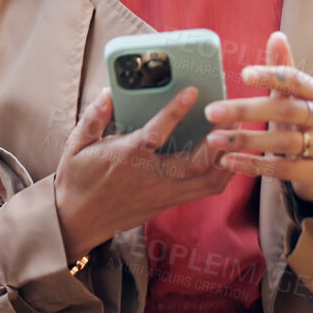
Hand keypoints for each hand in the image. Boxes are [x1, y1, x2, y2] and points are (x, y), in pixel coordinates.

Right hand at [53, 88, 233, 261]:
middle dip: (219, 139)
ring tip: (236, 134)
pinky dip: (221, 174)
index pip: (156, 132)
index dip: (175, 111)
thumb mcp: (76, 145)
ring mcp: (163, 193)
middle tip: (231, 114)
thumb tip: (107, 93)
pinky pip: (204, 190)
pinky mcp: (168, 203)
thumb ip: (93, 118)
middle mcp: (151, 177)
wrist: (77, 220)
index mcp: (127, 157)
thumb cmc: (77, 179)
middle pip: (196, 163)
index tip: (193, 92)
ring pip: (208, 181)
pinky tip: (227, 157)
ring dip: (226, 158)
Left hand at [204, 31, 312, 201]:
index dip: (270, 76)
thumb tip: (276, 36)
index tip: (243, 75)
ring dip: (245, 140)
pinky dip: (253, 165)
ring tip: (213, 139)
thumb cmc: (302, 122)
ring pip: (282, 142)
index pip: (295, 80)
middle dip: (246, 110)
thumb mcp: (294, 97)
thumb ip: (283, 69)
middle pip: (285, 110)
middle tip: (211, 111)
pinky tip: (227, 161)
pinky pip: (282, 169)